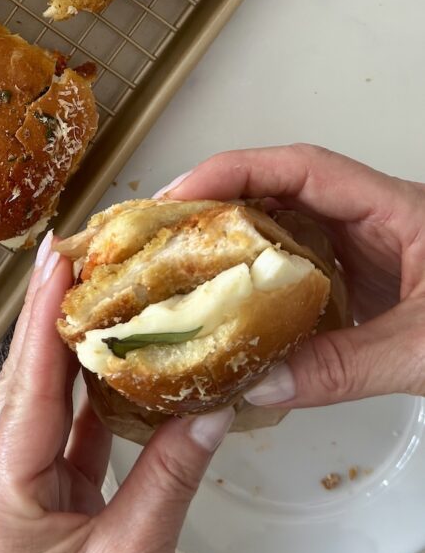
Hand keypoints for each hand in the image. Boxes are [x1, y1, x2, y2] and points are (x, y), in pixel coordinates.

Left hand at [0, 235, 232, 552]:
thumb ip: (167, 484)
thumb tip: (205, 413)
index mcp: (2, 502)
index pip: (25, 393)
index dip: (41, 321)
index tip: (52, 263)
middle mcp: (2, 490)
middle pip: (24, 387)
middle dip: (44, 319)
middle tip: (65, 258)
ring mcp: (24, 497)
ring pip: (45, 406)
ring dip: (67, 351)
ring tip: (88, 294)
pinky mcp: (51, 504)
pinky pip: (70, 436)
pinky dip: (92, 397)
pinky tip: (111, 363)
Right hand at [161, 143, 424, 407]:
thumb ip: (345, 366)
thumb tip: (256, 385)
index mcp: (393, 207)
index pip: (299, 167)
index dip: (233, 171)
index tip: (179, 195)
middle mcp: (373, 217)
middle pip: (279, 188)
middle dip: (216, 202)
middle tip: (159, 233)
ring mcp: (368, 249)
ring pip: (285, 227)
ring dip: (231, 241)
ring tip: (177, 266)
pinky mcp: (366, 282)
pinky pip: (300, 268)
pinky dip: (258, 281)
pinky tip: (229, 308)